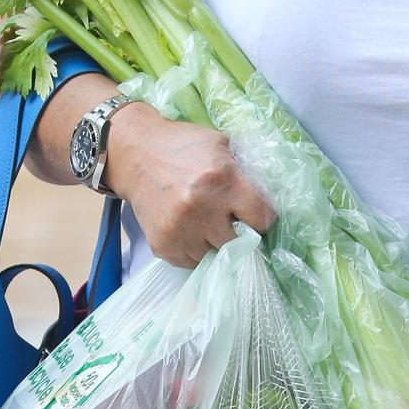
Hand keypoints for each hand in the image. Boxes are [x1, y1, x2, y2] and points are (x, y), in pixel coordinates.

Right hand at [105, 104, 275, 267]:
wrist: (134, 154)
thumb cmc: (183, 146)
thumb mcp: (221, 145)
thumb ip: (247, 170)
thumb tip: (274, 196)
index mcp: (222, 181)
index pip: (262, 218)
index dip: (264, 218)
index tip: (259, 215)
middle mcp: (201, 209)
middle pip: (240, 242)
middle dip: (241, 233)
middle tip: (233, 221)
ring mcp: (180, 230)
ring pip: (216, 255)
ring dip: (217, 243)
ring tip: (209, 224)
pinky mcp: (163, 245)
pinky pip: (192, 262)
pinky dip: (196, 250)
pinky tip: (191, 230)